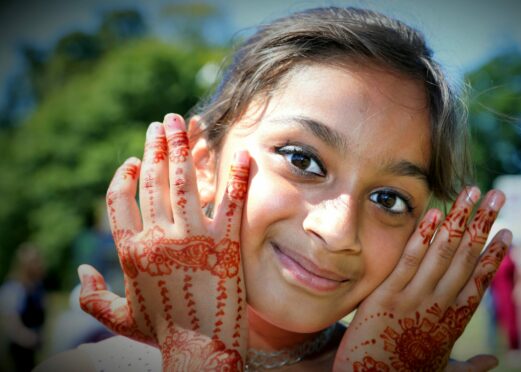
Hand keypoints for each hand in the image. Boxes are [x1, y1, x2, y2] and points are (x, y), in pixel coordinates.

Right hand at [78, 113, 249, 370]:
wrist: (202, 349)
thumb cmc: (163, 333)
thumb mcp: (122, 317)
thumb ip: (93, 297)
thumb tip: (80, 275)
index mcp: (131, 251)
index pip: (119, 200)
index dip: (125, 176)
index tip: (134, 161)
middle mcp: (158, 238)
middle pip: (152, 181)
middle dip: (156, 146)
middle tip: (162, 123)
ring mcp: (193, 239)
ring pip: (183, 181)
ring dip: (183, 147)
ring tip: (184, 123)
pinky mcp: (225, 243)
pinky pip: (230, 200)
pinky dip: (236, 175)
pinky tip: (241, 153)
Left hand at [334, 187, 510, 371]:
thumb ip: (468, 365)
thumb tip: (493, 361)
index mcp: (453, 324)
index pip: (479, 282)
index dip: (494, 255)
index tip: (506, 232)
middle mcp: (438, 307)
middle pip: (466, 258)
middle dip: (483, 223)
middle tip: (497, 195)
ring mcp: (413, 299)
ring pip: (442, 252)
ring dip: (459, 219)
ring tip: (472, 192)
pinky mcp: (386, 296)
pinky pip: (408, 260)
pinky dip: (422, 236)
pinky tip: (434, 214)